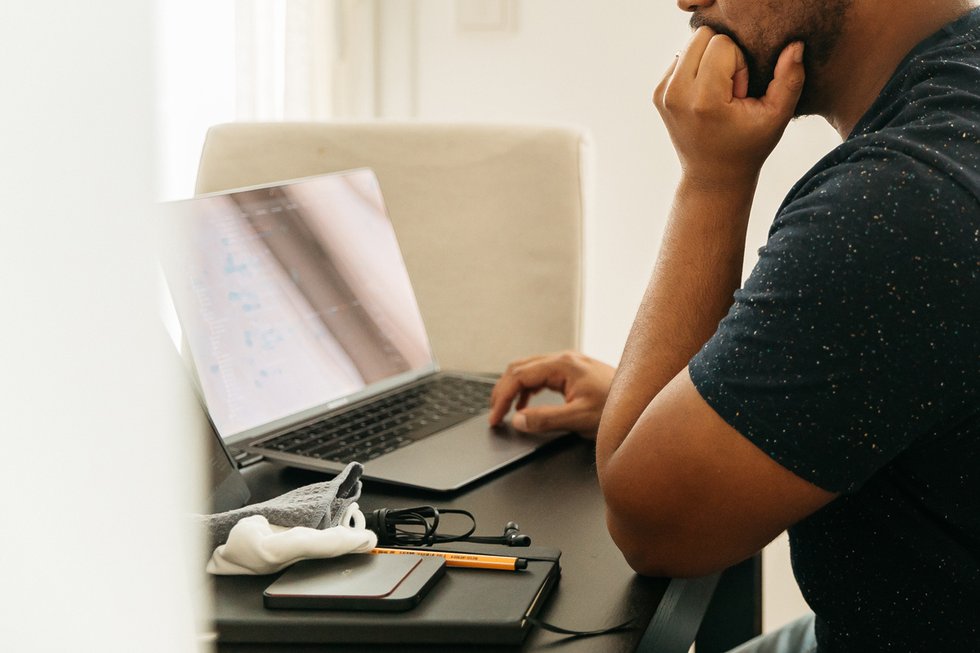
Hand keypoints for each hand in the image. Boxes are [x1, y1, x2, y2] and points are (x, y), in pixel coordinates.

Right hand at [488, 351, 615, 439]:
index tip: (495, 417)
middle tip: (494, 414)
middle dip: (502, 391)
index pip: (518, 376)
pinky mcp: (572, 371)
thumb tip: (518, 420)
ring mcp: (568, 363)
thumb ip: (546, 419)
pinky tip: (525, 404)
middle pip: (519, 368)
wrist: (642, 401)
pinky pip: (540, 374)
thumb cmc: (616, 407)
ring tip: (505, 409)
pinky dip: (526, 388)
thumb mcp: (579, 418)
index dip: (501, 397)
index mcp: (562, 365)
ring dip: (513, 388)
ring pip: (528, 369)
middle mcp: (563, 359)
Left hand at [654, 27, 804, 190]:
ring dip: (709, 60)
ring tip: (719, 94)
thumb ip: (790, 79)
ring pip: (691, 43)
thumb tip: (795, 45)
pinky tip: (706, 96)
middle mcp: (676, 94)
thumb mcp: (776, 117)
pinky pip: (681, 57)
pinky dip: (697, 68)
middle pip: (703, 36)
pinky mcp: (658, 93)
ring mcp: (663, 93)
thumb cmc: (748, 147)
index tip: (741, 92)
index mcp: (704, 99)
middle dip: (723, 55)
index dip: (740, 63)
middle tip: (730, 90)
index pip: (722, 44)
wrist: (713, 176)